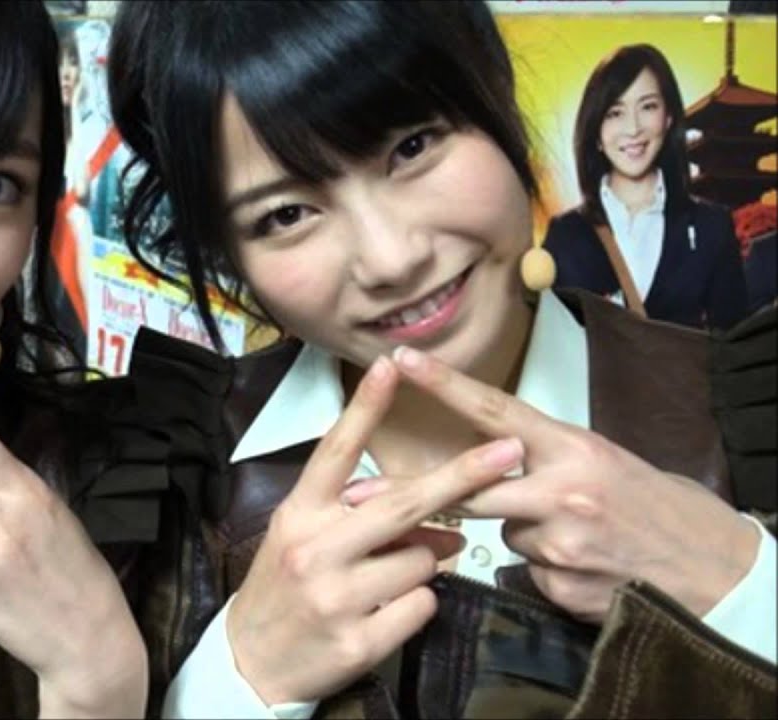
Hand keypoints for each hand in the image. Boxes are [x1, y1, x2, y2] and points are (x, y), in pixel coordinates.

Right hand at [227, 357, 522, 704]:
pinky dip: (417, 606)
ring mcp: (336, 596)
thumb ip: (360, 519)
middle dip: (462, 476)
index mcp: (299, 514)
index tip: (389, 368)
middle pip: (401, 503)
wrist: (251, 662)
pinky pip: (423, 605)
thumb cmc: (285, 587)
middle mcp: (315, 548)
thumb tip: (437, 521)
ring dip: (422, 565)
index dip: (364, 409)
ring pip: (422, 560)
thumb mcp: (306, 540)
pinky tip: (385, 613)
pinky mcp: (359, 640)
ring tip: (383, 581)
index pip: (335, 452)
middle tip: (509, 453)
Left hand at [392, 346, 758, 622]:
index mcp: (573, 448)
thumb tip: (491, 459)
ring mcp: (559, 542)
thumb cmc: (655, 505)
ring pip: (502, 533)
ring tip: (575, 535)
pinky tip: (585, 567)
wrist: (713, 569)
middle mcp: (561, 491)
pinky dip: (544, 569)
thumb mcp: (603, 461)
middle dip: (412, 493)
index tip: (401, 361)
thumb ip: (545, 458)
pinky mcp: (559, 584)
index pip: (495, 410)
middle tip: (362, 494)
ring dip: (520, 532)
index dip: (445, 385)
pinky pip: (525, 571)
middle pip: (469, 487)